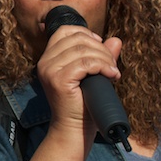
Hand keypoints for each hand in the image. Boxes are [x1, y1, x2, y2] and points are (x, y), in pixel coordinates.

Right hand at [36, 24, 120, 138]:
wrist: (74, 130)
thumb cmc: (83, 104)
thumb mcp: (93, 75)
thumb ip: (101, 56)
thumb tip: (116, 40)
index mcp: (48, 58)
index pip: (64, 31)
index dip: (86, 33)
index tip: (100, 49)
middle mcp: (45, 62)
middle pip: (77, 38)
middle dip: (100, 48)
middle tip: (111, 64)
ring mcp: (49, 70)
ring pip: (83, 50)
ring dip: (105, 58)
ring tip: (113, 72)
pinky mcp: (58, 80)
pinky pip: (86, 63)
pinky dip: (103, 66)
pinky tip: (111, 75)